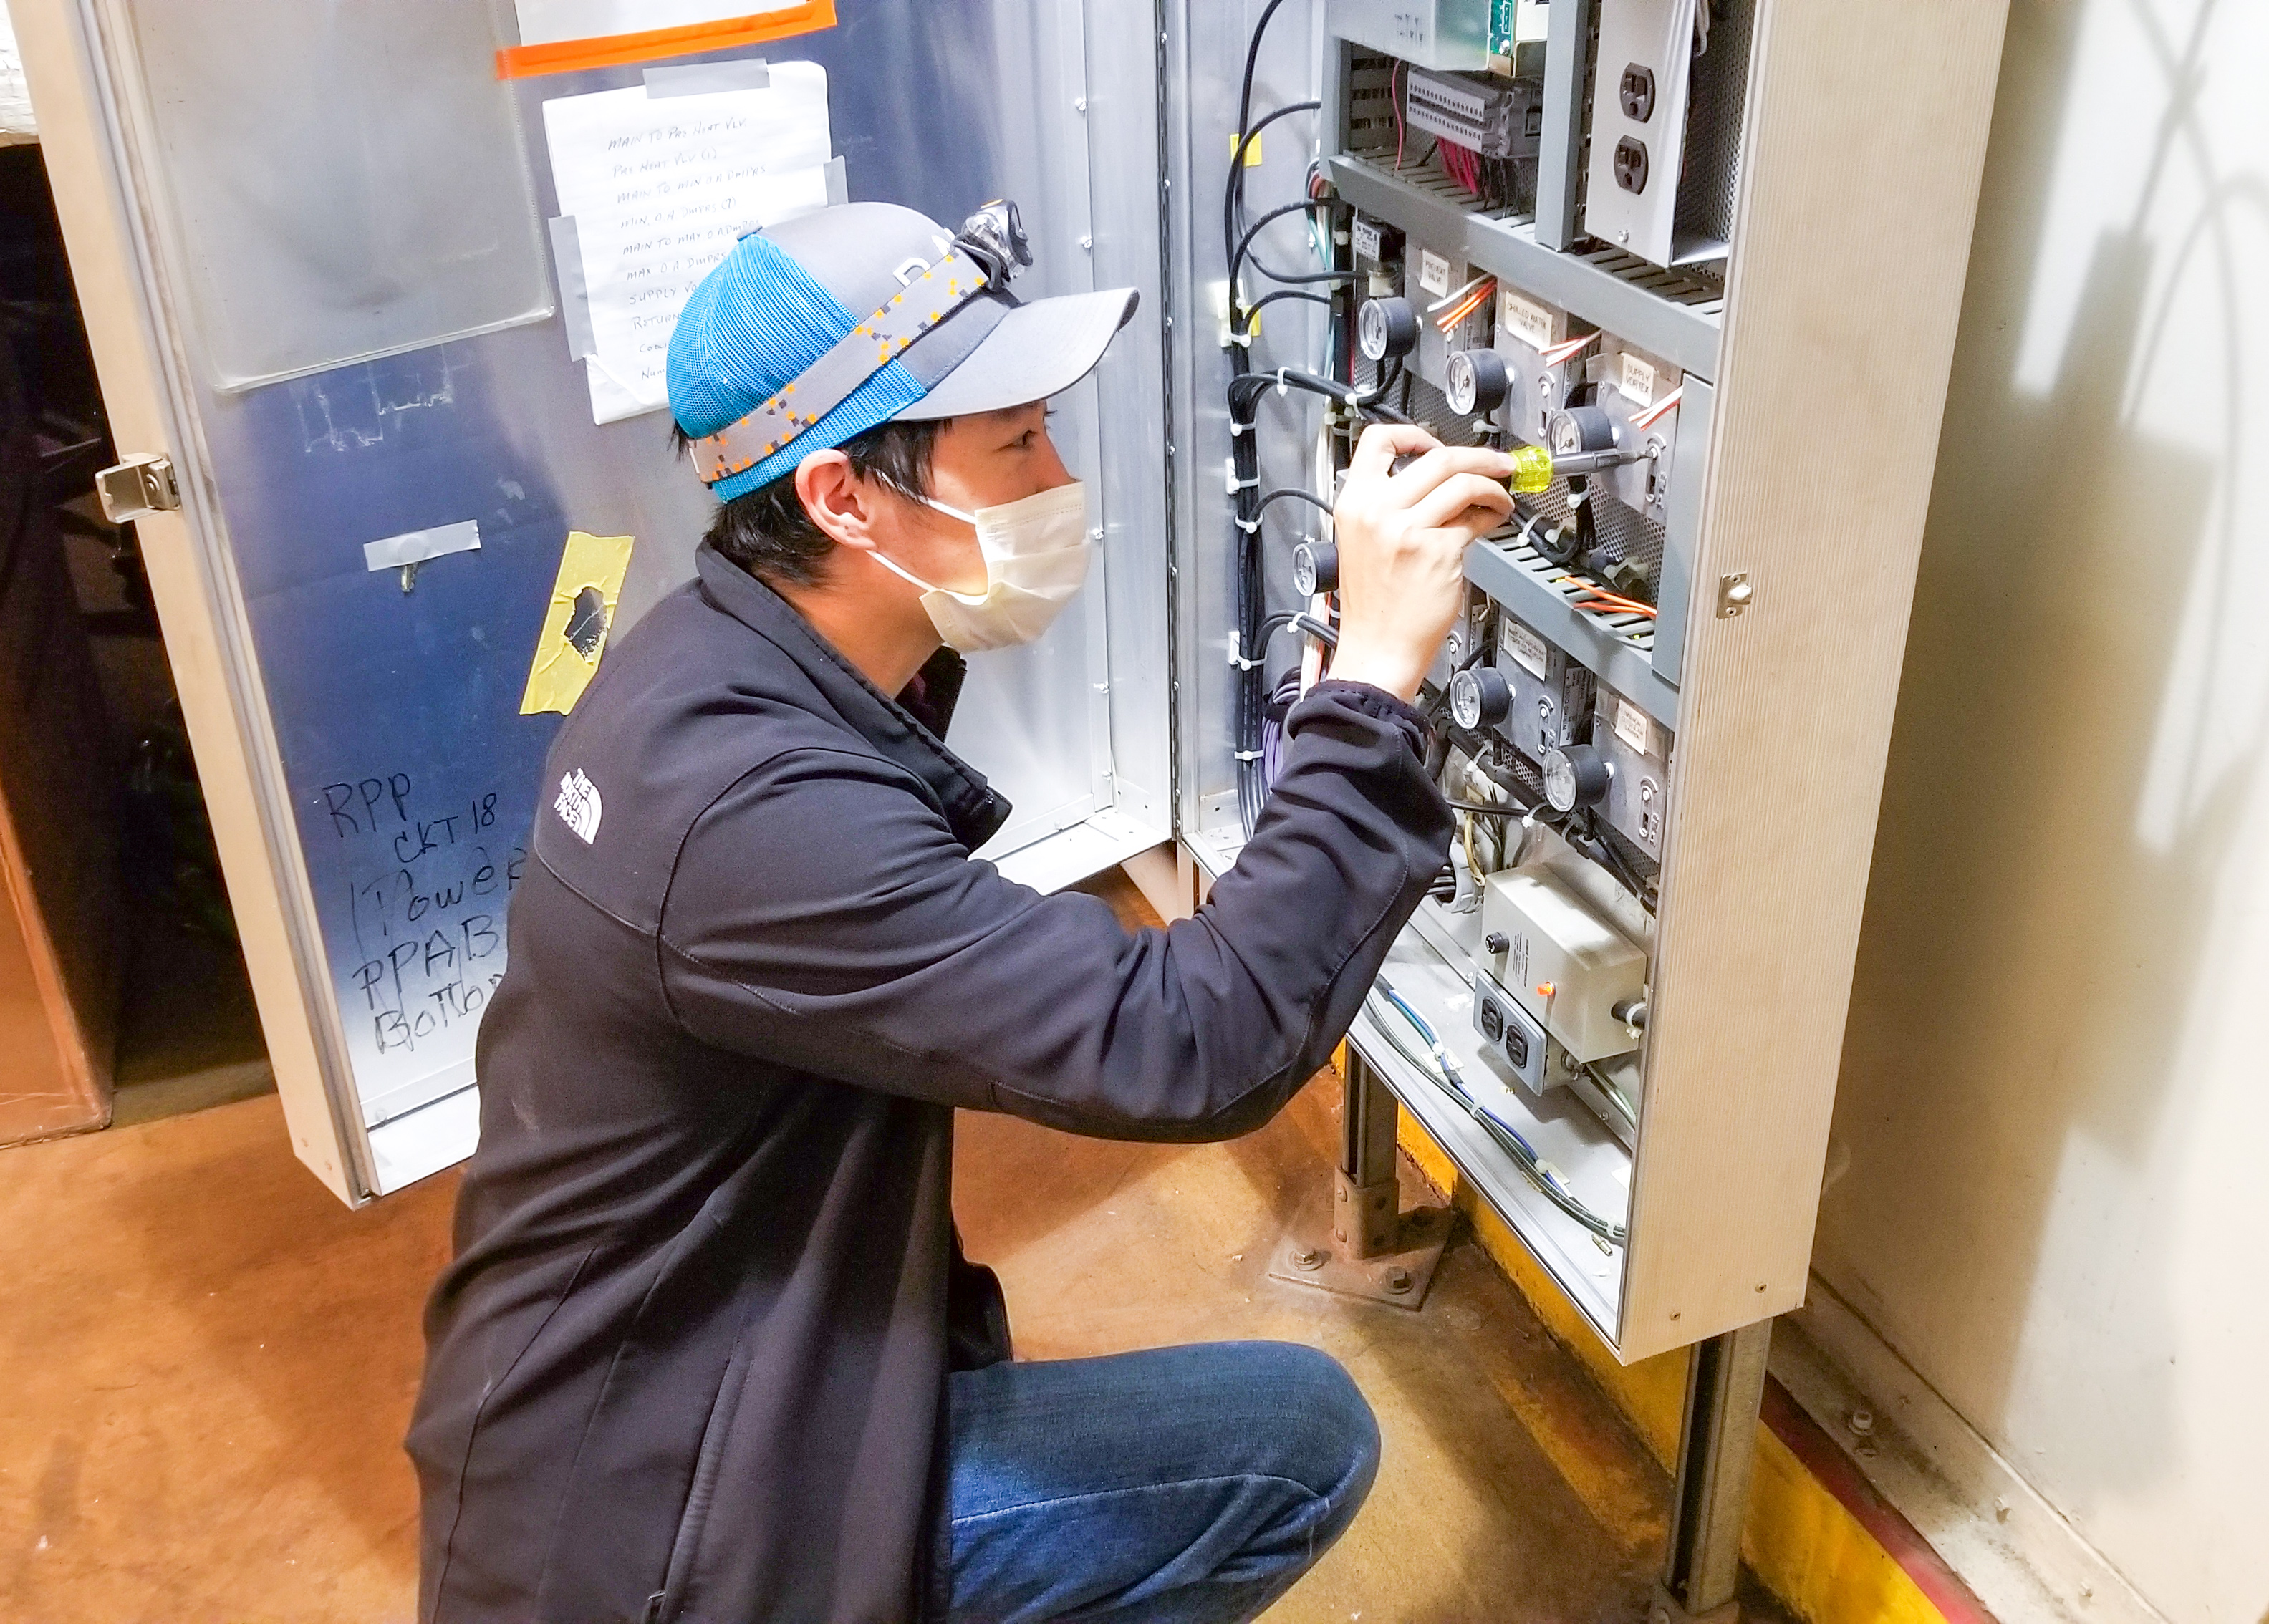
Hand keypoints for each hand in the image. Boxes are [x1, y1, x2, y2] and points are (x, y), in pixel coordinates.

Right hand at [1324, 424, 1514, 700]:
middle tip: (1497, 462)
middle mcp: (1378, 511)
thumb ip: (1390, 507)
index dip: (1414, 434)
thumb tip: (1437, 482)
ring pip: (1462, 482)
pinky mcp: (1438, 551)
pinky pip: (1474, 518)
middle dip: (1477, 455)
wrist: (1377, 648)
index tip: (1436, 443)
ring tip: (1502, 495)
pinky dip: (1493, 513)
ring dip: (1492, 484)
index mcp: (1354, 503)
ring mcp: (1407, 530)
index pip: (1378, 441)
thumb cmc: (1374, 606)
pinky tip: (1495, 520)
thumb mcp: (1365, 543)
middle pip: (1437, 457)